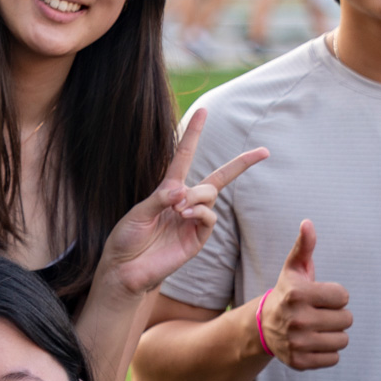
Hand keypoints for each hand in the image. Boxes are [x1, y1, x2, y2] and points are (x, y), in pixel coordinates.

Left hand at [98, 109, 267, 298]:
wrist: (124, 270)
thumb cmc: (125, 239)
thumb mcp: (138, 213)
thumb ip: (159, 199)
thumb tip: (182, 191)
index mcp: (167, 191)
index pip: (185, 157)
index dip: (193, 134)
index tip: (203, 110)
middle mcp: (184, 203)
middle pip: (219, 178)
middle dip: (240, 165)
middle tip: (255, 157)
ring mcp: (193, 221)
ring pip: (211, 196)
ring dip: (198, 196)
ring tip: (179, 209)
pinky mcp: (197, 239)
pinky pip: (210, 217)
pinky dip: (200, 212)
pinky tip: (185, 215)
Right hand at [255, 220, 351, 370]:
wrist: (263, 326)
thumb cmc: (287, 293)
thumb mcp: (293, 268)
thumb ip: (304, 246)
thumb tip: (308, 223)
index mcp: (297, 294)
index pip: (344, 297)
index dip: (336, 296)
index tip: (320, 297)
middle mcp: (296, 320)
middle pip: (346, 320)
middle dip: (337, 315)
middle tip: (320, 313)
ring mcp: (297, 343)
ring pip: (343, 340)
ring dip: (335, 334)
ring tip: (319, 328)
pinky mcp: (299, 362)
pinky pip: (334, 358)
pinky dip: (328, 352)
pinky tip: (314, 342)